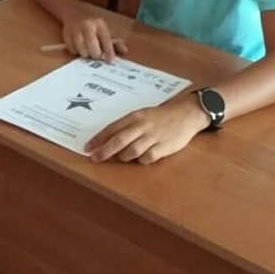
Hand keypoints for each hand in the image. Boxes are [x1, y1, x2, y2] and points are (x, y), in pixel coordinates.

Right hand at [62, 15, 128, 60]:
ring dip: (86, 54)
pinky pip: (72, 49)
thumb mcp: (105, 29)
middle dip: (96, 54)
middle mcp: (87, 25)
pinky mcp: (66, 34)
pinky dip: (76, 51)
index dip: (109, 52)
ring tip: (88, 50)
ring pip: (82, 50)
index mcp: (99, 24)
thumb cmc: (92, 23)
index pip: (106, 40)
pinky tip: (79, 47)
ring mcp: (75, 29)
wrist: (73, 12)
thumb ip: (115, 41)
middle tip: (97, 54)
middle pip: (93, 47)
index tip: (110, 60)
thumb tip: (125, 51)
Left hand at [85, 96, 207, 163]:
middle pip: (119, 141)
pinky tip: (141, 158)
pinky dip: (141, 160)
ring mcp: (153, 137)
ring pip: (131, 151)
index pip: (112, 128)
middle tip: (94, 158)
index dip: (98, 139)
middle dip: (104, 151)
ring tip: (120, 158)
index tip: (88, 147)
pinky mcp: (164, 147)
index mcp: (135, 117)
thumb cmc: (161, 116)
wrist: (186, 113)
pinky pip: (147, 157)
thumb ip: (128, 126)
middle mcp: (142, 126)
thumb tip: (108, 139)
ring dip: (123, 156)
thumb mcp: (143, 115)